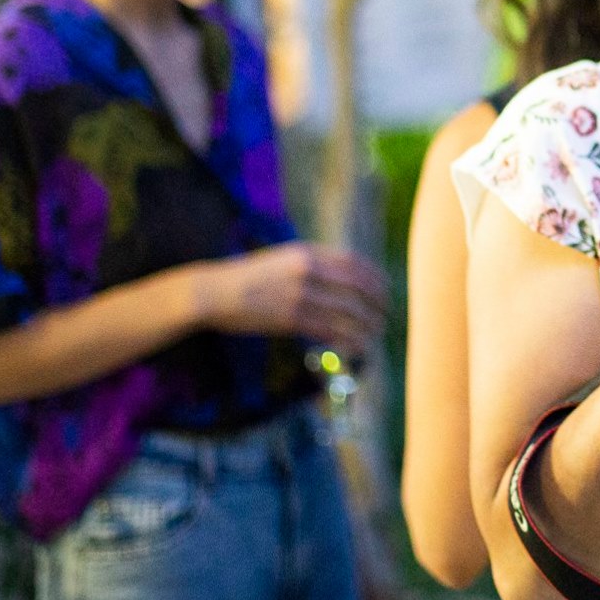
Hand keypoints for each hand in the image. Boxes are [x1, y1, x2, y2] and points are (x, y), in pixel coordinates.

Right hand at [197, 243, 388, 356]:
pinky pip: (329, 331)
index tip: (385, 290)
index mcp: (306, 252)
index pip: (354, 263)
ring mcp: (298, 295)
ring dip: (367, 325)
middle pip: (356, 287)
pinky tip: (358, 346)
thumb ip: (312, 263)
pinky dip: (348, 339)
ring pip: (346, 312)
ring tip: (376, 333)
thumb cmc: (249, 276)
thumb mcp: (282, 257)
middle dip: (377, 303)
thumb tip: (343, 276)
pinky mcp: (289, 319)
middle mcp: (307, 271)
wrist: (214, 292)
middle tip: (386, 315)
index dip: (375, 278)